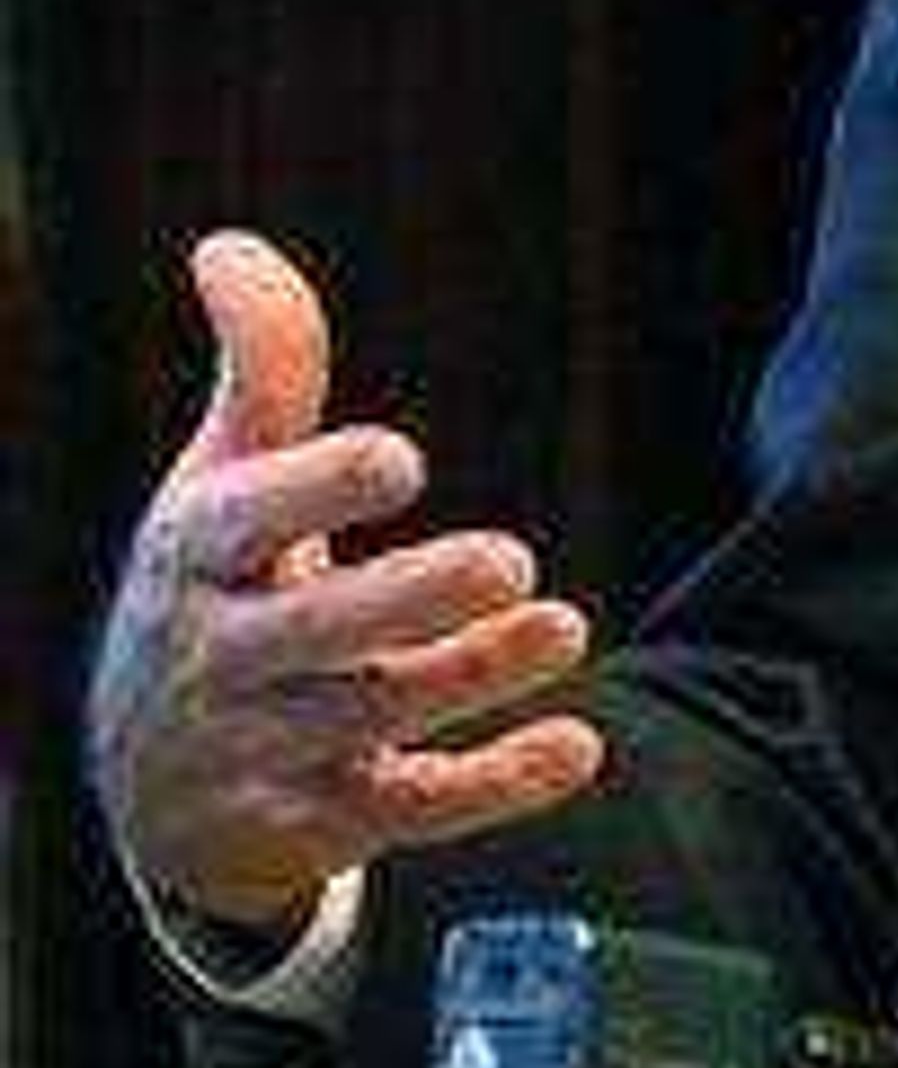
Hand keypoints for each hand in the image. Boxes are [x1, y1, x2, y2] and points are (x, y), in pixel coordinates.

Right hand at [83, 230, 604, 935]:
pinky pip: (412, 809)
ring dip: (473, 676)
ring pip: (374, 717)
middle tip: (508, 557)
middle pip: (316, 631)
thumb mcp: (221, 485)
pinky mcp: (328, 821)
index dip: (317, 488)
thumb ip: (259, 372)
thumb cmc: (212, 594)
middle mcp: (226, 657)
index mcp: (196, 557)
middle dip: (410, 598)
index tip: (399, 458)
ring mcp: (273, 749)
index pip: (245, 520)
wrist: (151, 790)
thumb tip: (227, 246)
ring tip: (565, 626)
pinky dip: (495, 785)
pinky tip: (577, 745)